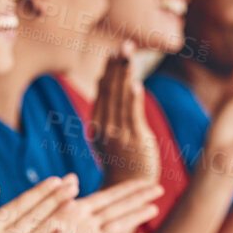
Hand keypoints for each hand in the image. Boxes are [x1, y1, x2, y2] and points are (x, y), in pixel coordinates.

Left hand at [28, 181, 161, 232]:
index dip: (128, 188)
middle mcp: (86, 225)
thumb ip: (57, 197)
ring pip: (117, 227)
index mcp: (76, 211)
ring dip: (135, 218)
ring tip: (154, 208)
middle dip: (138, 199)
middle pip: (118, 208)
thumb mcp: (40, 214)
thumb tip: (70, 178)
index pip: (109, 196)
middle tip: (160, 188)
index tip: (147, 179)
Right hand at [90, 42, 161, 183]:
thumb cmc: (121, 160)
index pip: (103, 91)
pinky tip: (135, 84)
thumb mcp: (108, 134)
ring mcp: (119, 133)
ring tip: (130, 56)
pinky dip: (133, 100)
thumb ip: (108, 109)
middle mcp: (104, 126)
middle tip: (125, 45)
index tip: (115, 52)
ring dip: (126, 75)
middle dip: (118, 67)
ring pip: (121, 99)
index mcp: (97, 124)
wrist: (128, 187)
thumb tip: (106, 81)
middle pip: (111, 90)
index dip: (110, 71)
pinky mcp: (134, 139)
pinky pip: (132, 116)